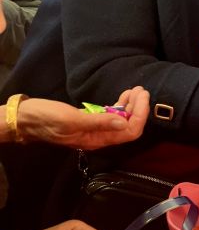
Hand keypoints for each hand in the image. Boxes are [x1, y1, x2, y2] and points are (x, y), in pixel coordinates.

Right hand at [17, 86, 149, 149]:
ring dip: (131, 105)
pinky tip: (124, 95)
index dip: (140, 115)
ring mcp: (95, 129)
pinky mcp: (89, 120)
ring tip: (136, 90)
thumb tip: (124, 122)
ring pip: (121, 119)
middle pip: (128, 125)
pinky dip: (120, 105)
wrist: (24, 118)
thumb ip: (98, 122)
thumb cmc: (46, 118)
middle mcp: (100, 137)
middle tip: (141, 89)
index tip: (142, 97)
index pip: (129, 132)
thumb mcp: (72, 119)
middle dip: (138, 108)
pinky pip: (110, 115)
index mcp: (98, 140)